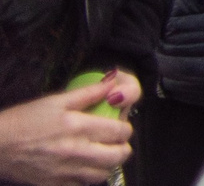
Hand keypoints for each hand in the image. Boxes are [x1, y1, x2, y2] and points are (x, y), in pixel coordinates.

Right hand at [0, 78, 139, 185]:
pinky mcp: (55, 185)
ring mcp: (66, 172)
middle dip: (123, 147)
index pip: (120, 131)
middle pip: (118, 156)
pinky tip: (83, 166)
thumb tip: (113, 82)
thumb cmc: (24, 120)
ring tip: (102, 154)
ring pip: (103, 174)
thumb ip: (89, 93)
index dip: (125, 128)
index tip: (120, 125)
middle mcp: (76, 152)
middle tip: (116, 142)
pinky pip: (82, 185)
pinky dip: (88, 177)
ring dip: (108, 164)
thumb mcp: (56, 100)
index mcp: (79, 127)